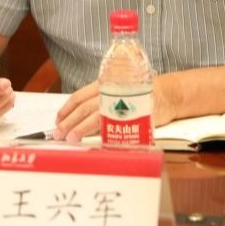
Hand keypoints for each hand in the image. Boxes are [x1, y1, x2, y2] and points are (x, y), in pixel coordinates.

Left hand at [53, 75, 176, 141]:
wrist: (167, 94)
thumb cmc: (140, 93)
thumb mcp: (117, 90)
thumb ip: (102, 98)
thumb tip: (80, 116)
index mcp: (104, 84)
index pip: (79, 96)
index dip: (66, 108)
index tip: (57, 120)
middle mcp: (110, 92)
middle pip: (84, 107)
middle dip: (68, 121)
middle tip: (58, 133)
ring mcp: (121, 104)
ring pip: (95, 116)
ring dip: (80, 128)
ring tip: (70, 138)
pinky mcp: (132, 116)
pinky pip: (113, 126)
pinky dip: (101, 134)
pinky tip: (94, 142)